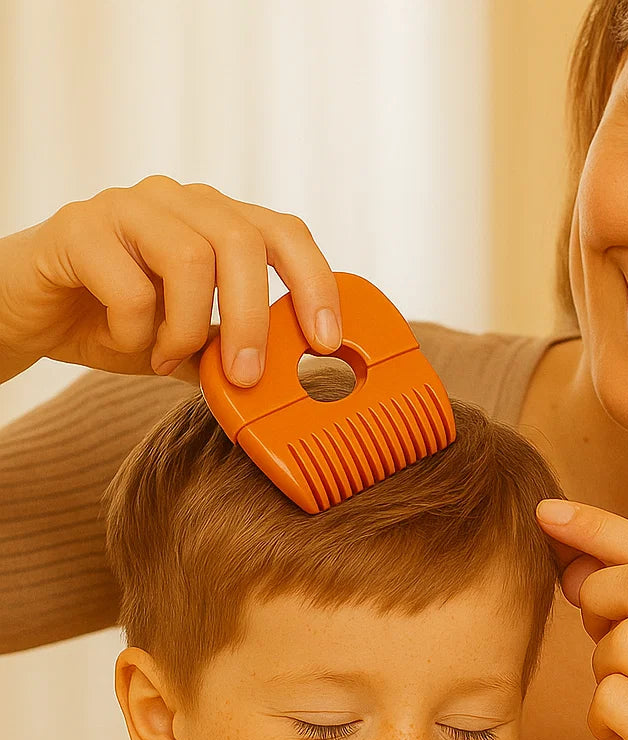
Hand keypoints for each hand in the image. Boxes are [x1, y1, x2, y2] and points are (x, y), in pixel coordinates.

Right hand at [0, 175, 342, 386]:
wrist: (29, 315)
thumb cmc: (116, 321)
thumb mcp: (191, 343)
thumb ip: (234, 349)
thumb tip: (292, 380)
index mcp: (216, 221)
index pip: (284, 233)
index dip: (316, 283)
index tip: (328, 340)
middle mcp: (179, 202)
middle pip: (242, 242)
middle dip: (253, 319)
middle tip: (245, 376)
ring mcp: (129, 207)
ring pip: (189, 258)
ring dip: (186, 327)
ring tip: (165, 355)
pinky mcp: (79, 227)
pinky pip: (129, 285)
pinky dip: (135, 329)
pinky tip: (124, 339)